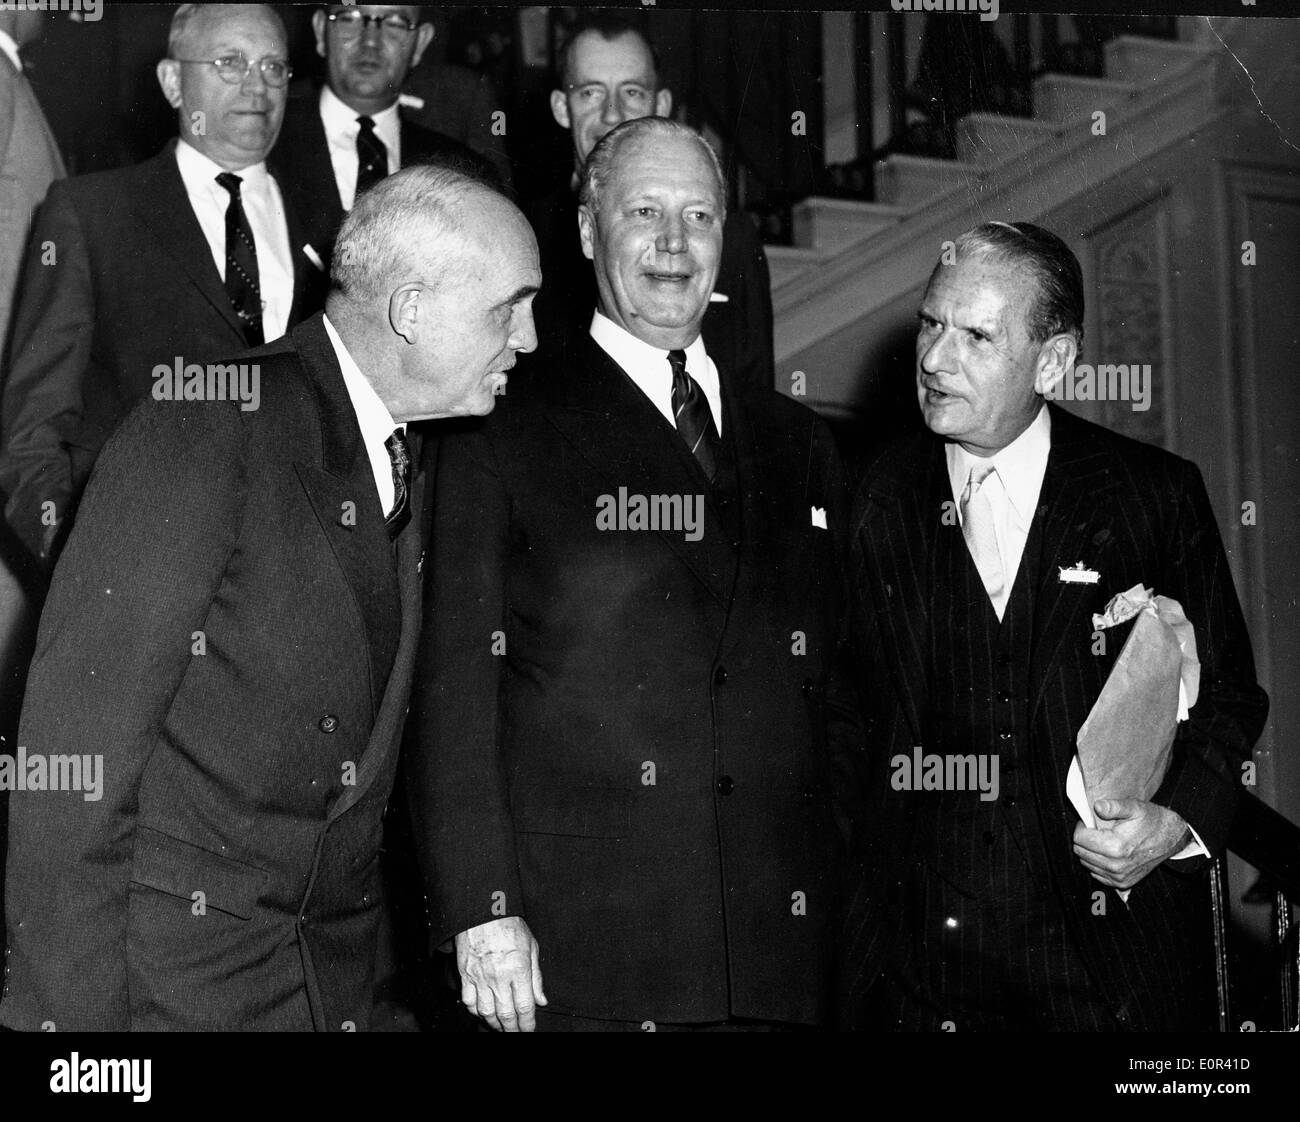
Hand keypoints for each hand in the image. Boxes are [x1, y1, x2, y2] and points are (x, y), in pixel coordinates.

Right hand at [455, 916, 546, 1031]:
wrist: (482, 912)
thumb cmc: (508, 925)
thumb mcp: (531, 947)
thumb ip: (536, 977)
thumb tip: (541, 1000)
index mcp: (518, 969)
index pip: (525, 1007)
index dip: (527, 1023)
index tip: (529, 1029)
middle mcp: (499, 976)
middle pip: (506, 1014)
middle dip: (512, 1029)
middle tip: (516, 1032)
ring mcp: (480, 977)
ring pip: (486, 1012)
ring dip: (495, 1024)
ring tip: (501, 1026)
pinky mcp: (466, 974)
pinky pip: (469, 1001)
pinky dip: (476, 1012)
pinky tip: (483, 1012)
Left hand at [1072, 798, 1190, 890]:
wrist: (1172, 838)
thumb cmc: (1152, 821)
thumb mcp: (1134, 807)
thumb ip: (1113, 806)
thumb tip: (1096, 807)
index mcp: (1116, 848)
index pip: (1079, 839)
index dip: (1082, 827)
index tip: (1091, 821)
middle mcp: (1116, 866)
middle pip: (1080, 852)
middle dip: (1085, 839)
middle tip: (1097, 830)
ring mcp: (1119, 877)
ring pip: (1086, 863)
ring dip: (1090, 851)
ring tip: (1105, 840)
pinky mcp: (1122, 883)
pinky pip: (1097, 873)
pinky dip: (1098, 862)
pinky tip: (1108, 852)